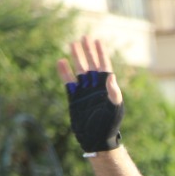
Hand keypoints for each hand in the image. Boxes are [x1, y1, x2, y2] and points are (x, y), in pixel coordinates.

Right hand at [58, 37, 123, 153]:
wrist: (96, 138)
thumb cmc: (109, 125)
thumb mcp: (113, 108)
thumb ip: (113, 93)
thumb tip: (111, 76)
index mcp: (107, 88)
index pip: (104, 66)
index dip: (100, 53)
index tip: (97, 40)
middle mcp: (96, 87)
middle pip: (91, 64)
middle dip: (88, 51)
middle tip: (84, 37)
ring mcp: (85, 91)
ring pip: (79, 69)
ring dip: (76, 57)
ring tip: (72, 44)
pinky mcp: (74, 97)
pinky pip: (68, 80)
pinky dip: (64, 71)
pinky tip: (61, 61)